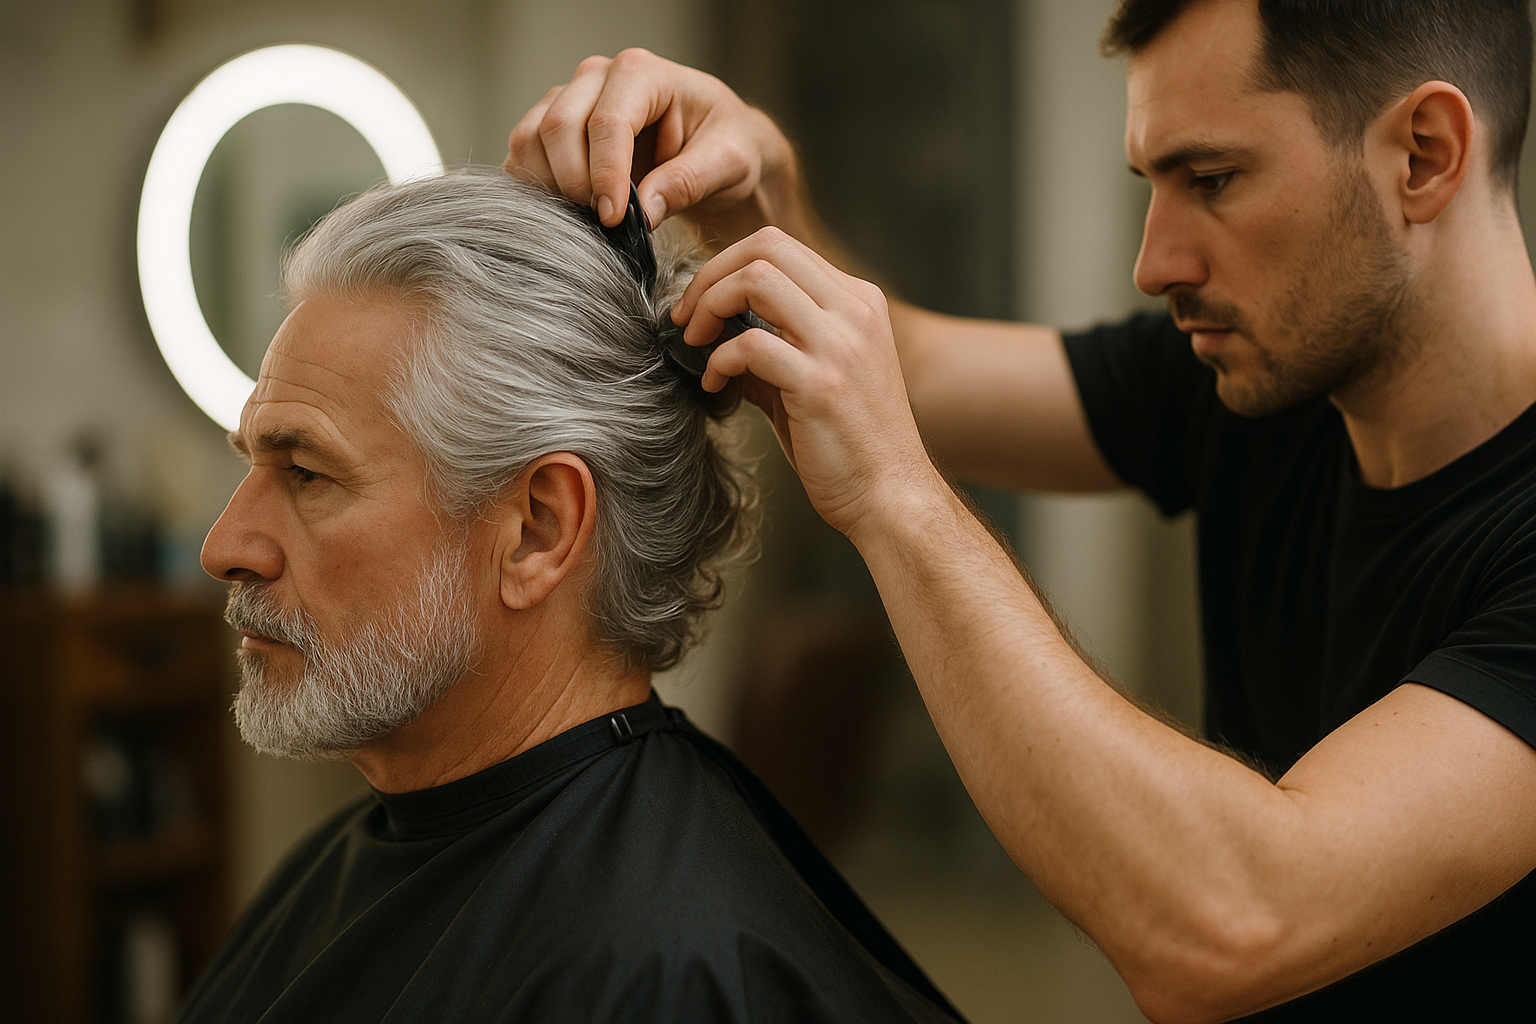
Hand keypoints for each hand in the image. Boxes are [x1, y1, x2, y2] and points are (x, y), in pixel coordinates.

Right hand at [505, 49, 804, 246]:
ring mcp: (569, 100)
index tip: (615, 218)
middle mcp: (597, 78)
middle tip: (604, 224)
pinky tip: (566, 213)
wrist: (713, 151)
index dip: (605, 174)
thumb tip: (645, 210)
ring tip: (588, 218)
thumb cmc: (724, 147)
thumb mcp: (727, 164)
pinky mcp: (552, 128)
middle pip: (558, 126)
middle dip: (576, 183)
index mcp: (643, 74)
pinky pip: (523, 157)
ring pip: (530, 139)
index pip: (607, 121)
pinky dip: (535, 188)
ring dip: (551, 187)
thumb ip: (688, 182)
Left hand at [674, 227, 942, 538]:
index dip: (727, 266)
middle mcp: (856, 312)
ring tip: (694, 342)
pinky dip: (719, 359)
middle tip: (685, 317)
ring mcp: (841, 345)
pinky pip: (749, 344)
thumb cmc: (850, 443)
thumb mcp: (817, 375)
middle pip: (766, 247)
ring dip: (709, 305)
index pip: (781, 247)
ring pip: (756, 279)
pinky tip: (715, 385)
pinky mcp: (821, 384)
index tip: (700, 302)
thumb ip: (775, 343)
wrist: (891, 496)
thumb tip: (715, 328)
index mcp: (859, 302)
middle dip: (710, 274)